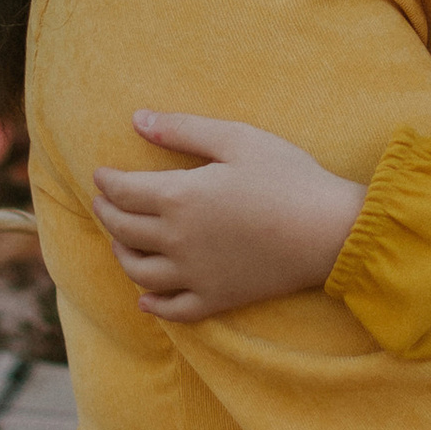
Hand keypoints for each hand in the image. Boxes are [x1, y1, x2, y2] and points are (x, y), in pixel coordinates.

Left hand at [91, 108, 362, 322]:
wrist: (330, 231)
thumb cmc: (287, 176)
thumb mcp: (236, 139)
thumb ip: (183, 130)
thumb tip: (137, 120)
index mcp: (178, 197)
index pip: (123, 191)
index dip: (106, 182)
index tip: (101, 174)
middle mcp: (177, 240)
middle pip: (123, 230)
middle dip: (107, 214)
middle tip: (103, 202)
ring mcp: (194, 274)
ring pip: (139, 272)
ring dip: (121, 255)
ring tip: (120, 242)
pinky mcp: (216, 299)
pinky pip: (172, 309)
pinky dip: (152, 305)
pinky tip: (145, 299)